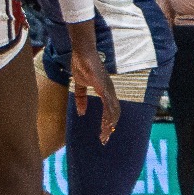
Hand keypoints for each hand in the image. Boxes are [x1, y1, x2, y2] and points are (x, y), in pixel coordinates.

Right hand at [66, 23, 119, 143]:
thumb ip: (81, 99)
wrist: (82, 55)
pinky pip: (108, 103)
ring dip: (109, 124)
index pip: (110, 111)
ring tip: (104, 135)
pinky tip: (105, 123)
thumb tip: (81, 113)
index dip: (107, 123)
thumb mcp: (80, 86)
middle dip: (109, 128)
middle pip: (114, 114)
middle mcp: (110, 92)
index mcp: (106, 92)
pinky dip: (108, 114)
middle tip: (104, 139)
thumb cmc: (82, 67)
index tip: (103, 134)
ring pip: (113, 111)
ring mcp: (109, 89)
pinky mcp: (104, 87)